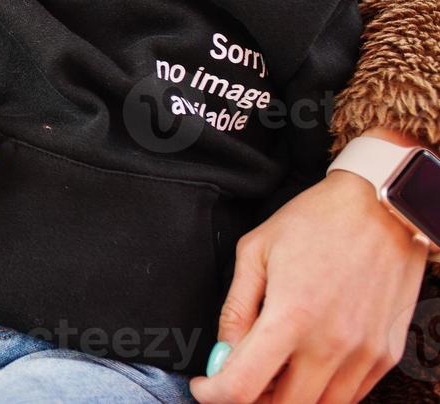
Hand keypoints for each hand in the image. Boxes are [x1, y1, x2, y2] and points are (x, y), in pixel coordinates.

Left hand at [189, 169, 426, 403]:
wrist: (381, 208)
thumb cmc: (317, 221)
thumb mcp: (255, 251)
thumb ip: (236, 307)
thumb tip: (223, 349)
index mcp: (291, 317)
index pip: (243, 386)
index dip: (215, 394)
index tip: (207, 386)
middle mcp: (331, 344)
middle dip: (252, 398)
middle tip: (240, 374)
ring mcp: (363, 354)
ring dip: (288, 397)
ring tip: (273, 368)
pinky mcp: (385, 354)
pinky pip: (351, 395)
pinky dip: (323, 391)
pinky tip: (307, 363)